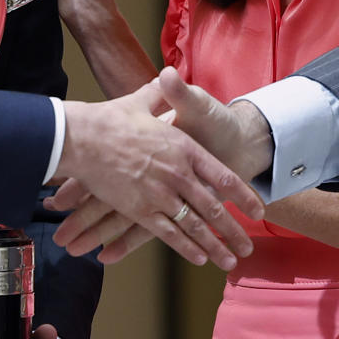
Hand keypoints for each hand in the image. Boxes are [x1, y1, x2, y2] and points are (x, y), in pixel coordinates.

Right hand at [50, 76, 262, 267]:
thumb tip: (169, 76)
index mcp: (184, 148)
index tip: (257, 210)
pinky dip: (185, 247)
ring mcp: (160, 194)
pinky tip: (199, 258)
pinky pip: (168, 233)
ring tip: (230, 261)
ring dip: (214, 246)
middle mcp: (178, 174)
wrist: (81, 138)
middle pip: (213, 207)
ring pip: (194, 226)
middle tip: (248, 246)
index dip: (243, 195)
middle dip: (233, 230)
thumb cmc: (111, 119)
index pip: (223, 176)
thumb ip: (163, 94)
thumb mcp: (143, 101)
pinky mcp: (140, 210)